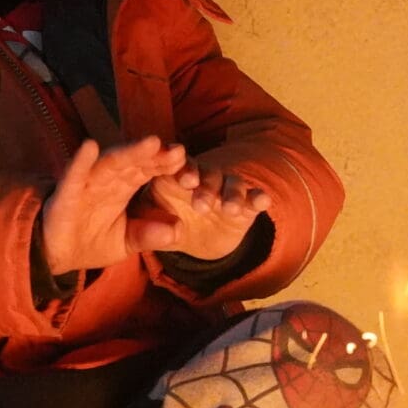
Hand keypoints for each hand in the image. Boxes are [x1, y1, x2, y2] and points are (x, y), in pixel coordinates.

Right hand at [39, 137, 192, 272]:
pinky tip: (89, 146)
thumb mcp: (126, 242)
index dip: (167, 165)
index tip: (186, 160)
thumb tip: (177, 231)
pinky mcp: (67, 194)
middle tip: (179, 150)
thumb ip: (149, 236)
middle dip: (156, 156)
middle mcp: (108, 180)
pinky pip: (74, 175)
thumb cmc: (93, 240)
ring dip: (129, 152)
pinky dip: (81, 161)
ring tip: (151, 142)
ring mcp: (87, 184)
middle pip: (135, 163)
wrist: (57, 254)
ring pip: (110, 164)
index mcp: (125, 188)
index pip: (149, 171)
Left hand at [145, 167, 273, 261]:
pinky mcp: (246, 206)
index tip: (186, 181)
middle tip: (201, 205)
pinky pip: (254, 197)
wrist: (193, 241)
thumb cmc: (163, 225)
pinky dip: (258, 197)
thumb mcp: (147, 227)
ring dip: (232, 194)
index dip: (184, 171)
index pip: (178, 166)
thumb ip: (145, 230)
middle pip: (207, 174)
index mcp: (173, 176)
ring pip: (232, 183)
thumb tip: (156, 234)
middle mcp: (203, 177)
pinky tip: (262, 201)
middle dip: (206, 187)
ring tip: (229, 209)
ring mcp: (226, 190)